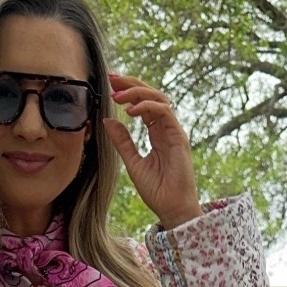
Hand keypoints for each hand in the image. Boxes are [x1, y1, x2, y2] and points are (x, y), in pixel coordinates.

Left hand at [104, 73, 201, 230]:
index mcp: (156, 133)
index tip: (110, 84)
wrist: (172, 209)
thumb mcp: (132, 162)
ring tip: (117, 95)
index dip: (127, 91)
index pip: (143, 104)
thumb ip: (122, 141)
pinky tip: (130, 112)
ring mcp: (174, 131)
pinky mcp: (179, 136)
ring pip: (158, 98)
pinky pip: (164, 112)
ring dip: (136, 93)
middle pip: (151, 95)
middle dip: (131, 84)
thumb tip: (108, 120)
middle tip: (111, 78)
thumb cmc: (156, 190)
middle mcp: (166, 128)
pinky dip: (147, 107)